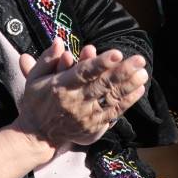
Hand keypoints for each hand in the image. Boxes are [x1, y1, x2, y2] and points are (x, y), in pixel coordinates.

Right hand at [17, 40, 148, 147]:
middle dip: (123, 72)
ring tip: (143, 73)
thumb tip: (58, 41)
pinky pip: (114, 113)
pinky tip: (139, 89)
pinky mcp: (94, 127)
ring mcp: (86, 116)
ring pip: (111, 99)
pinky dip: (127, 101)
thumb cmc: (36, 102)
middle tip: (139, 59)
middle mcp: (75, 102)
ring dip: (129, 86)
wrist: (37, 136)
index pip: (83, 73)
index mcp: (61, 87)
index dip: (100, 63)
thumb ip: (47, 59)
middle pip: (102, 85)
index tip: (116, 53)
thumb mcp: (34, 78)